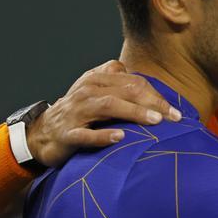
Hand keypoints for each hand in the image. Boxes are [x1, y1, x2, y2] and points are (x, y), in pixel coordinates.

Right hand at [25, 60, 181, 167]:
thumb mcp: (97, 92)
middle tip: (173, 117)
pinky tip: (120, 137)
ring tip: (155, 121)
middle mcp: (87, 91)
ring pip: (108, 106)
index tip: (176, 112)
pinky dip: (103, 136)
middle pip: (126, 91)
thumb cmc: (78, 113)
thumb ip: (120, 84)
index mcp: (97, 79)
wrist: (42, 134)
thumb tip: (150, 87)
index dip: (156, 95)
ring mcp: (76, 112)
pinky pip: (86, 134)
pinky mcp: (67, 134)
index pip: (133, 82)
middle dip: (153, 103)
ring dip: (134, 112)